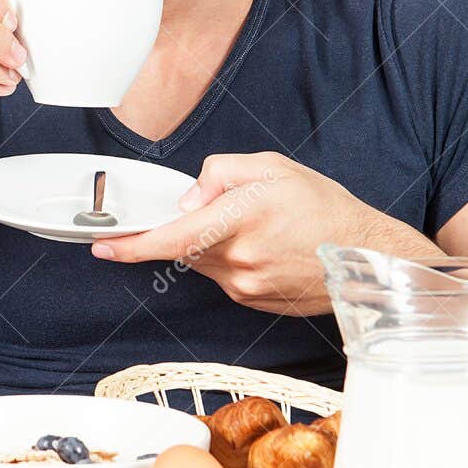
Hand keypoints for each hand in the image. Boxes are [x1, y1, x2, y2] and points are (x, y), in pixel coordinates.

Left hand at [91, 151, 431, 314]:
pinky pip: (223, 277)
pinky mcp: (253, 301)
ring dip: (212, 243)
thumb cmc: (324, 208)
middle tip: (227, 210)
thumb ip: (219, 174)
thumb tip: (188, 199)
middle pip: (185, 245)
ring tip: (259, 227)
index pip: (171, 238)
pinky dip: (231, 259)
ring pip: (203, 261)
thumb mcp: (272, 166)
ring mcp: (245, 286)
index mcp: (240, 221)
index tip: (102, 245)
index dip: (131, 244)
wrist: (366, 256)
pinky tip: (267, 247)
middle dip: (190, 226)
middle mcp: (238, 261)